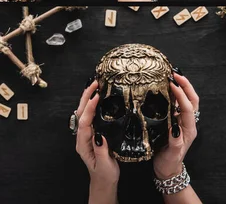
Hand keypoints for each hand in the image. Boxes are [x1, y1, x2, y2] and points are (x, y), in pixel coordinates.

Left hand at [75, 81, 118, 203]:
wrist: (103, 181)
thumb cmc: (105, 174)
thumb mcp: (105, 164)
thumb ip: (101, 151)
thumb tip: (100, 135)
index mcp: (83, 145)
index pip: (85, 123)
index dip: (89, 109)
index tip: (96, 97)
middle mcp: (83, 138)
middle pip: (81, 114)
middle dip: (85, 97)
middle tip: (94, 84)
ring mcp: (87, 135)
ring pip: (84, 114)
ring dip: (88, 99)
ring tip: (95, 86)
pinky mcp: (93, 134)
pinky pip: (91, 117)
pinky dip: (93, 106)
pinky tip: (99, 99)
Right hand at [153, 73, 199, 179]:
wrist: (168, 170)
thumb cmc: (169, 163)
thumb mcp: (172, 155)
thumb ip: (175, 143)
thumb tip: (175, 129)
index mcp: (189, 129)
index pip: (187, 108)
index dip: (181, 96)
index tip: (173, 85)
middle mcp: (188, 123)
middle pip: (192, 100)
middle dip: (186, 85)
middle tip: (175, 74)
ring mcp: (183, 121)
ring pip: (186, 100)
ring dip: (182, 87)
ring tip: (172, 76)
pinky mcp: (176, 121)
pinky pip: (178, 105)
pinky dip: (175, 95)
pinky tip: (167, 89)